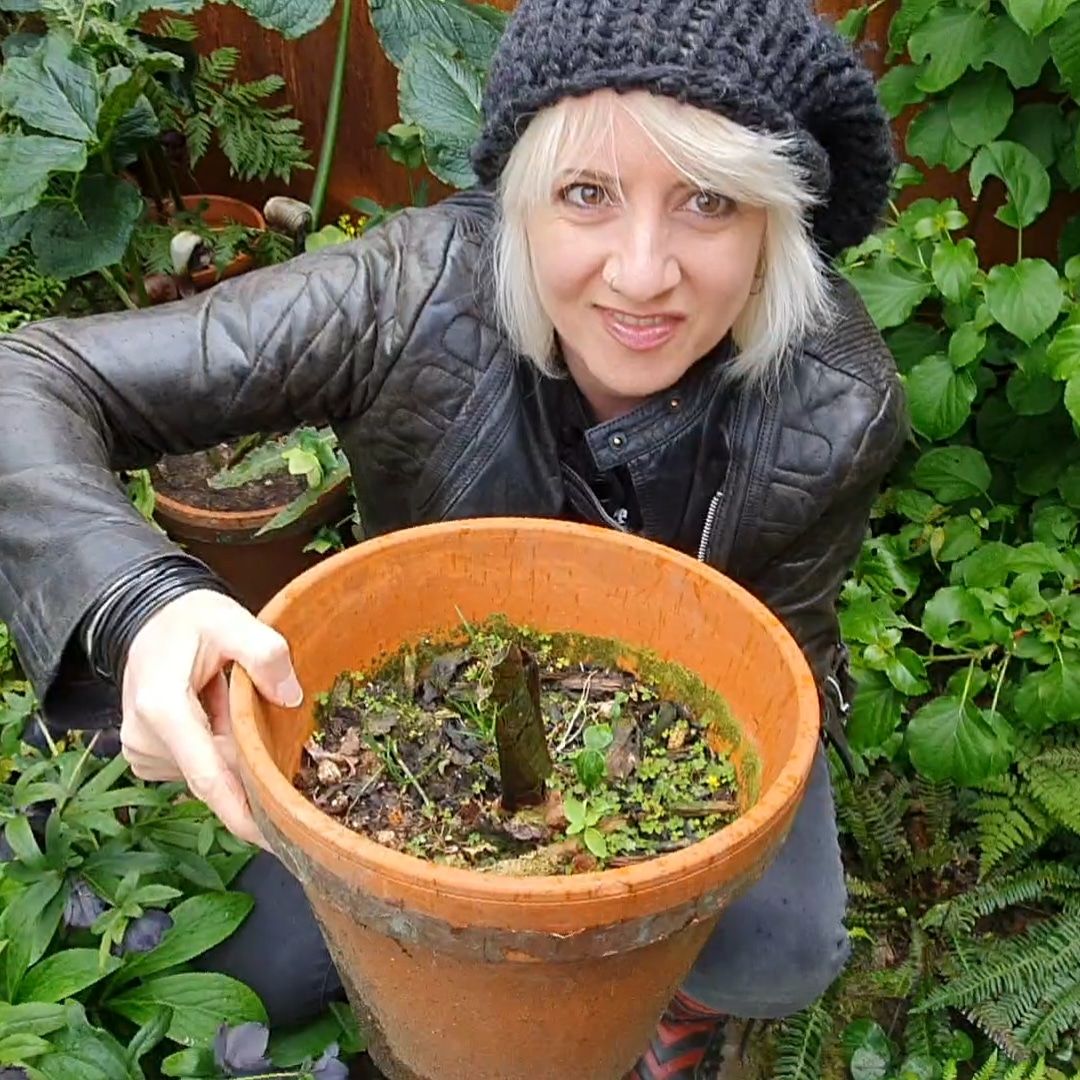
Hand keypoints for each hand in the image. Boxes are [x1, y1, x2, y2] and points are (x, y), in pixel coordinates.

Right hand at [119, 589, 303, 848]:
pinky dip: (222, 750)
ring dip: (237, 751)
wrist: (149, 621)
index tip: (276, 840)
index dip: (243, 812)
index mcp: (162, 708)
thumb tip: (291, 697)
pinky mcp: (151, 759)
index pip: (208, 776)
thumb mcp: (231, 620)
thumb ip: (263, 652)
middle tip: (287, 744)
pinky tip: (221, 717)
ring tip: (235, 704)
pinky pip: (201, 767)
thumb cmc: (191, 621)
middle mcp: (145, 739)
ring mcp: (144, 753)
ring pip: (211, 772)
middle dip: (254, 769)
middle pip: (217, 776)